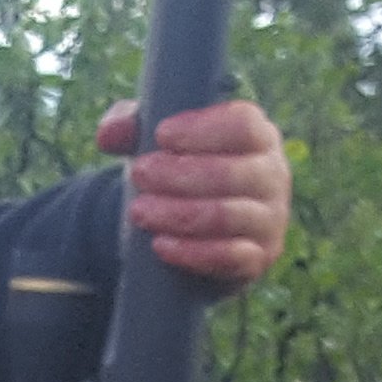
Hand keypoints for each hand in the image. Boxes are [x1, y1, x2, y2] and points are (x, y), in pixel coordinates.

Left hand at [93, 95, 288, 289]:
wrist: (197, 230)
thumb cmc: (180, 171)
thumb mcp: (155, 143)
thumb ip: (130, 127)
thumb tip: (108, 135)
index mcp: (258, 136)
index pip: (243, 124)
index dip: (202, 129)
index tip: (161, 136)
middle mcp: (273, 174)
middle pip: (231, 172)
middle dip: (178, 175)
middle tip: (140, 175)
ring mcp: (271, 218)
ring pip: (227, 215)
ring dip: (177, 214)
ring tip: (139, 211)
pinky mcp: (259, 256)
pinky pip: (230, 256)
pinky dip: (192, 252)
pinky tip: (160, 245)